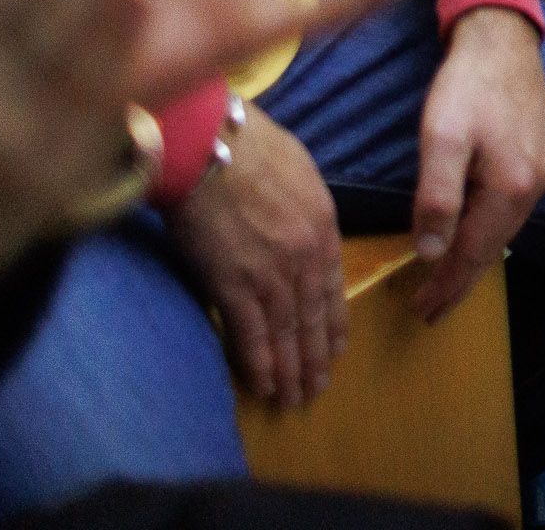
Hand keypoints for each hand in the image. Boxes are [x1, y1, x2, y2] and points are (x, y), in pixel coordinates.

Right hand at [167, 110, 344, 407]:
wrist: (210, 147)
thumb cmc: (251, 147)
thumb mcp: (303, 175)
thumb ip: (308, 211)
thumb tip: (304, 230)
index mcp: (324, 229)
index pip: (333, 289)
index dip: (333, 325)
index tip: (334, 350)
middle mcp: (304, 259)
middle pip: (313, 318)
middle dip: (315, 358)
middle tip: (316, 389)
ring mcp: (270, 275)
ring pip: (286, 334)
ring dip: (290, 370)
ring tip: (294, 398)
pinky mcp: (232, 286)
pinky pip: (249, 334)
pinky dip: (258, 363)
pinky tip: (264, 385)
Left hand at [406, 7, 544, 322]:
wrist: (504, 38)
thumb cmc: (467, 84)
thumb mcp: (441, 137)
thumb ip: (437, 195)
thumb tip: (431, 250)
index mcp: (510, 187)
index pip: (473, 253)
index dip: (447, 286)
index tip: (422, 312)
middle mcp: (535, 185)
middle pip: (493, 248)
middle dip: (460, 280)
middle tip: (430, 308)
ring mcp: (543, 171)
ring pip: (504, 229)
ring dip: (474, 255)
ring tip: (447, 276)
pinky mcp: (542, 155)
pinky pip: (512, 207)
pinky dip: (489, 229)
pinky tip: (473, 230)